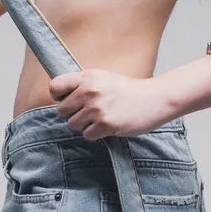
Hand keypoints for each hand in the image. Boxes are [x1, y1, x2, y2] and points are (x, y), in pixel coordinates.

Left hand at [48, 69, 172, 139]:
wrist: (155, 98)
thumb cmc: (128, 90)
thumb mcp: (103, 78)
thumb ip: (83, 84)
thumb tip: (60, 97)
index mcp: (87, 77)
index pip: (55, 87)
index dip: (58, 97)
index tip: (67, 100)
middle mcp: (90, 91)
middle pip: (62, 110)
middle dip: (73, 114)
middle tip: (89, 112)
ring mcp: (97, 108)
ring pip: (73, 125)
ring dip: (85, 125)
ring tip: (101, 118)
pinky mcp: (106, 124)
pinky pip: (87, 135)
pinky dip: (96, 133)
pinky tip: (108, 125)